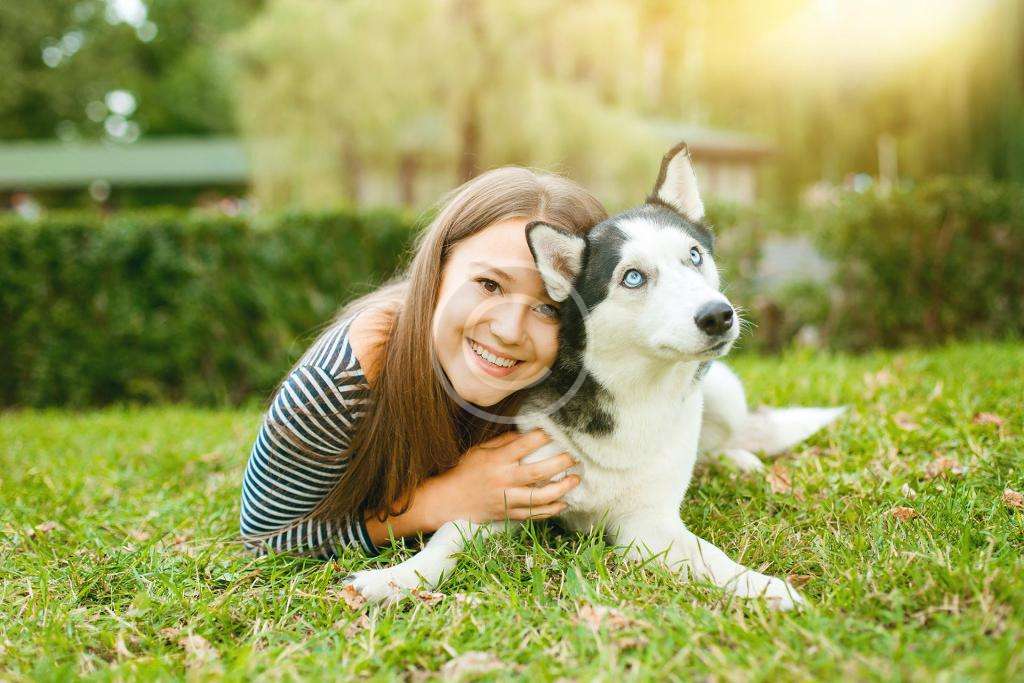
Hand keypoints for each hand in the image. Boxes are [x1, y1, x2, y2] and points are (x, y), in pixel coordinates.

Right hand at [419, 429, 579, 527]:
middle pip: (537, 473)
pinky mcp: (509, 514)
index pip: (522, 446)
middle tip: (572, 458)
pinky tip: (563, 503)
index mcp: (496, 461)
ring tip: (575, 480)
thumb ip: (504, 442)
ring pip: (539, 497)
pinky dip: (551, 510)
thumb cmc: (465, 471)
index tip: (552, 432)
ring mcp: (507, 500)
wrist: (450, 500)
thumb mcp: (480, 450)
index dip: (540, 437)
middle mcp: (503, 480)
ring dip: (561, 489)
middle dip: (559, 464)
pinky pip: (534, 514)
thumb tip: (527, 433)